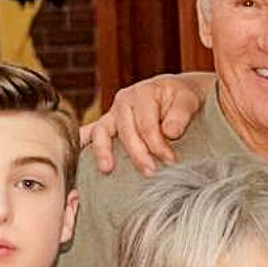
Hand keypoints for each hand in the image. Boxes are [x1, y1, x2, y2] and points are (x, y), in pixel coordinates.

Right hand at [79, 74, 202, 175]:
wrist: (174, 94)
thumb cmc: (181, 98)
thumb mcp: (188, 100)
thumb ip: (181, 115)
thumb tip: (170, 132)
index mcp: (142, 93)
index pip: (146, 125)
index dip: (158, 145)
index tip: (170, 161)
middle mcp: (123, 101)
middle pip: (126, 132)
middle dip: (138, 154)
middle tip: (150, 172)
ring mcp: (113, 114)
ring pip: (101, 132)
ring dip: (103, 151)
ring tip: (108, 169)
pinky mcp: (108, 124)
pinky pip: (89, 133)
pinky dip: (82, 144)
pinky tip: (79, 159)